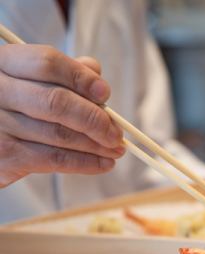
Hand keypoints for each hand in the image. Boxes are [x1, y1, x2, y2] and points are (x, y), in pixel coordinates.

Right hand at [0, 44, 124, 187]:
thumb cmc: (13, 107)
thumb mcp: (30, 83)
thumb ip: (61, 75)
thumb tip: (94, 70)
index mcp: (4, 63)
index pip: (48, 63)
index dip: (81, 78)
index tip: (105, 93)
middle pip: (57, 102)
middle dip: (95, 120)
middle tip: (117, 133)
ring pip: (60, 134)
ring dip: (96, 146)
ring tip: (116, 150)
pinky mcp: (5, 155)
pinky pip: (54, 158)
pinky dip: (85, 163)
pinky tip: (103, 164)